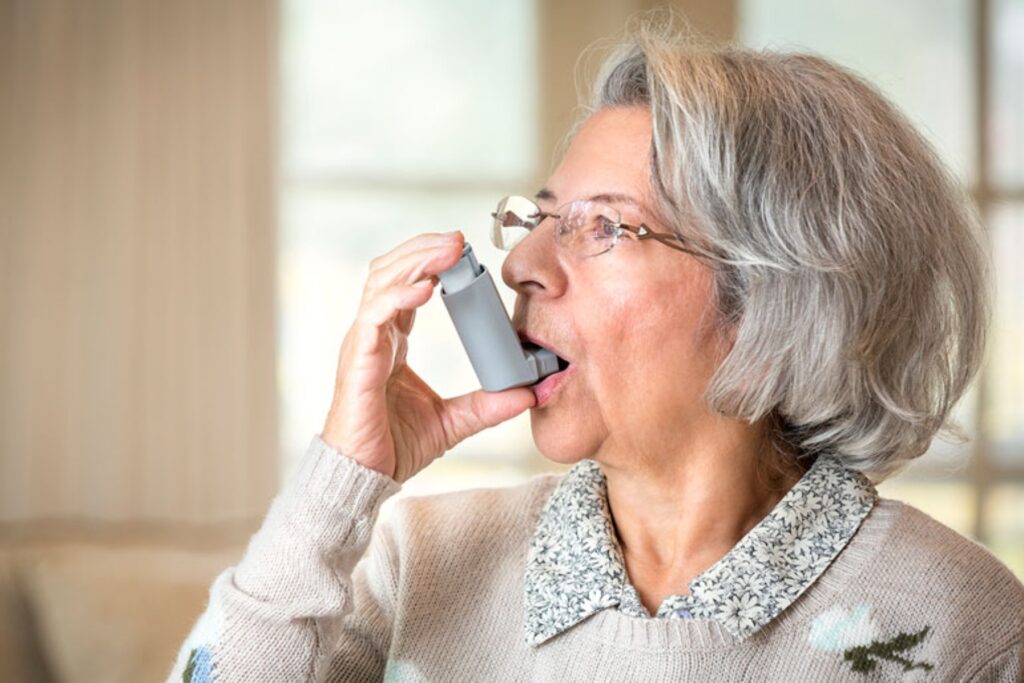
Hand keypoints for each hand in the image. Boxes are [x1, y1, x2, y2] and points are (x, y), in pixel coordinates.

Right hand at [321, 230, 535, 482]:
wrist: (364, 477)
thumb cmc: (394, 446)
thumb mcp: (453, 421)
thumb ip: (487, 405)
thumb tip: (528, 394)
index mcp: (392, 341)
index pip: (407, 286)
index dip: (431, 263)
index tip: (463, 250)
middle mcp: (373, 335)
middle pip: (390, 272)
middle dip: (423, 249)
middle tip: (458, 238)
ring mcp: (362, 345)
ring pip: (380, 283)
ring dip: (414, 261)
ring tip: (446, 250)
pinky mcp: (357, 362)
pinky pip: (373, 318)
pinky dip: (398, 298)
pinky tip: (424, 289)